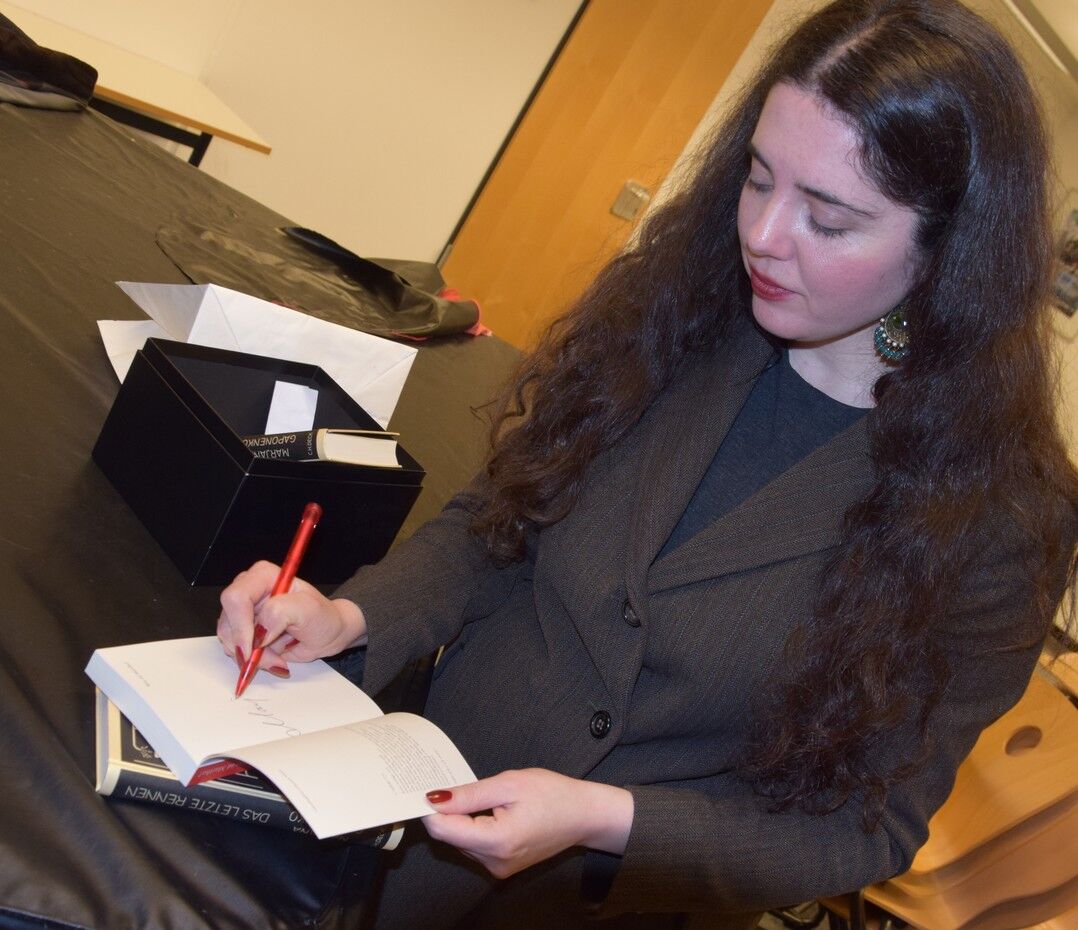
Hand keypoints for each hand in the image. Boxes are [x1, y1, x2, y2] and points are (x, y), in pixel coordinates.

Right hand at [216, 560, 366, 672]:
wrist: (326, 633)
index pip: (236, 597)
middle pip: (228, 622)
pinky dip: (252, 661)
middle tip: (273, 656)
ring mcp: (243, 612)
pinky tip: (273, 656)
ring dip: (253, 656)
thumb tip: (258, 631)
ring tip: (278, 655)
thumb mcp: (308, 609)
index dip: (240, 624)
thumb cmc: (322, 616)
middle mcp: (249, 591)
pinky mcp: (243, 631)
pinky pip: (234, 650)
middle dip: (248, 646)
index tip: (254, 645)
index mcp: (262, 576)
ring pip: (229, 640)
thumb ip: (281, 612)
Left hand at [422, 768, 632, 878]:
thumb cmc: (553, 794)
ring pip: (461, 841)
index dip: (431, 807)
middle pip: (450, 836)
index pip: (443, 829)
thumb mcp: (509, 783)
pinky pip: (475, 846)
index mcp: (496, 841)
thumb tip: (433, 799)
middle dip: (450, 811)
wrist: (584, 816)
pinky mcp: (502, 867)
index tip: (427, 786)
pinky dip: (475, 827)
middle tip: (462, 784)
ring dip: (464, 819)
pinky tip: (493, 811)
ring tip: (488, 797)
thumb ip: (469, 794)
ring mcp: (498, 868)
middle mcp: (494, 862)